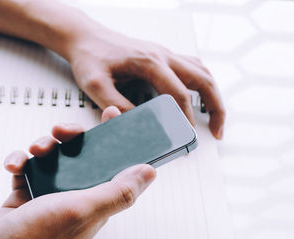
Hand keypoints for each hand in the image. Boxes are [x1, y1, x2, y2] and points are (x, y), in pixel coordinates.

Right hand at [0, 106, 155, 238]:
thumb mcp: (82, 210)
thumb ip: (117, 192)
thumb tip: (148, 172)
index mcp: (95, 202)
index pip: (114, 165)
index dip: (116, 140)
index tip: (112, 117)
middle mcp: (75, 196)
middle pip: (82, 154)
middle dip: (72, 137)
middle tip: (62, 131)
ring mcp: (51, 194)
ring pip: (54, 156)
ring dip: (43, 147)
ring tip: (34, 151)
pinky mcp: (28, 192)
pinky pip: (28, 166)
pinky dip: (20, 161)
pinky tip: (15, 165)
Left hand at [68, 27, 224, 138]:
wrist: (84, 36)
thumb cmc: (89, 56)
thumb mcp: (95, 84)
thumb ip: (114, 105)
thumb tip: (136, 125)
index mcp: (149, 62)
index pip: (178, 93)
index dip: (186, 118)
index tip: (189, 136)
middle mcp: (162, 55)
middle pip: (203, 79)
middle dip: (216, 106)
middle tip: (218, 129)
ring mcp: (163, 53)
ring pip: (202, 70)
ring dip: (213, 93)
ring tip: (215, 116)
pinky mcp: (160, 55)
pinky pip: (191, 66)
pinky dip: (201, 82)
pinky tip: (198, 94)